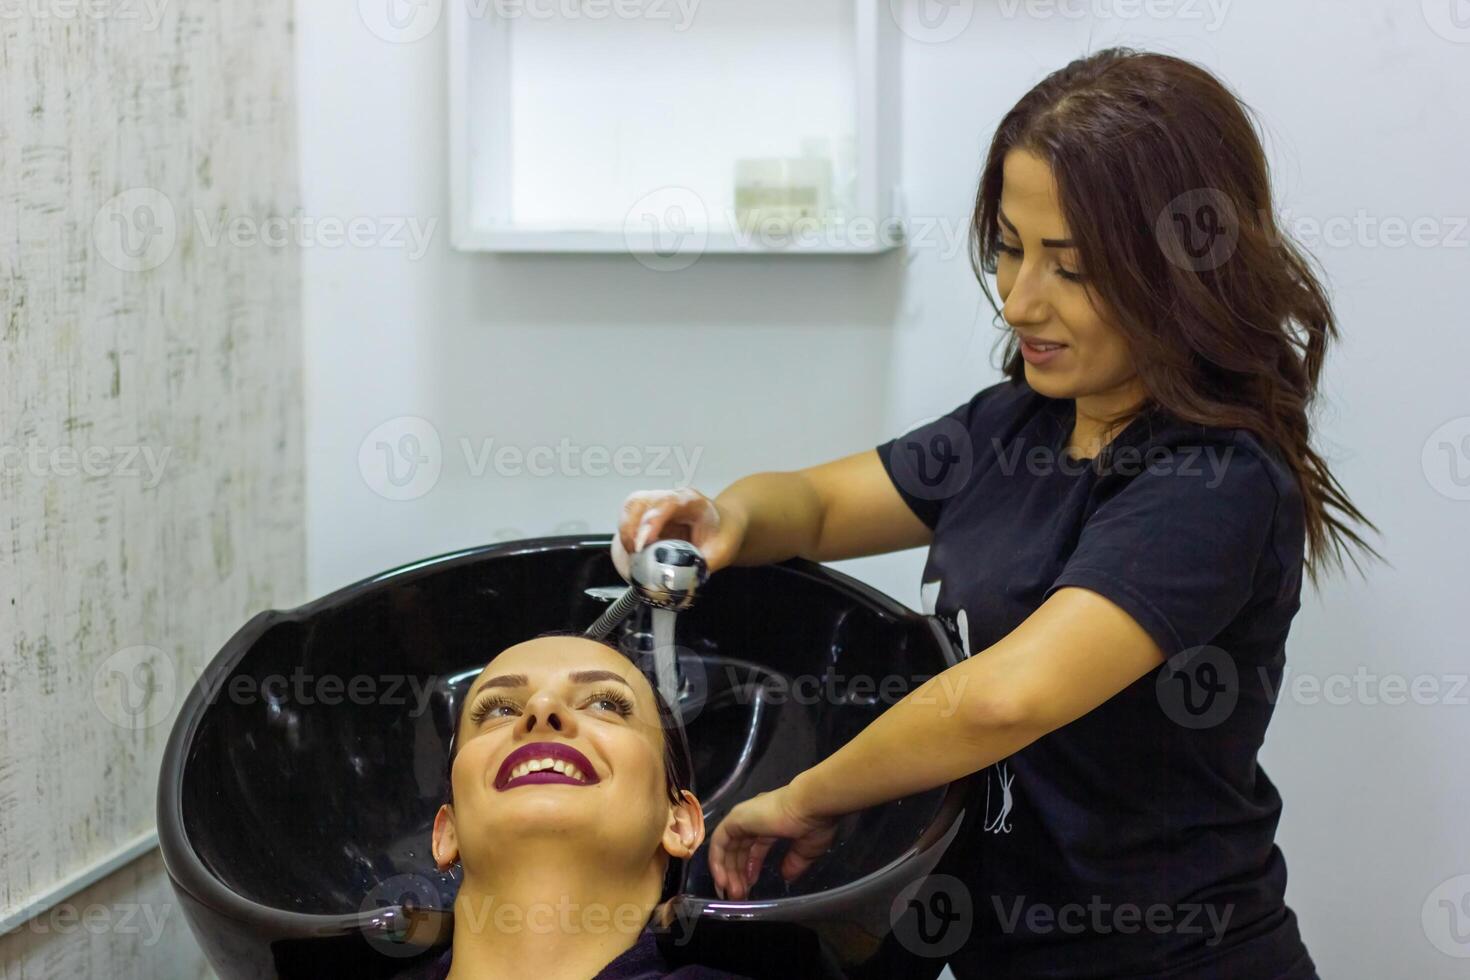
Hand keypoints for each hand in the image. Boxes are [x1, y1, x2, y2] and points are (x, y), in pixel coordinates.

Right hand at [612, 488, 746, 578]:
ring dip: (624, 538)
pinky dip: (624, 545)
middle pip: (638, 503)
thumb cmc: (723, 533)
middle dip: (629, 529)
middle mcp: (667, 499)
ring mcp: (653, 507)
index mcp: (690, 501)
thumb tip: (680, 582)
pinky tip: (630, 563)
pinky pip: (626, 526)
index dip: (651, 521)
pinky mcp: (644, 519)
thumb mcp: (722, 550)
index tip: (644, 544)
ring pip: (628, 513)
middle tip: (635, 555)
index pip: (665, 503)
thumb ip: (702, 564)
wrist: (723, 526)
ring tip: (631, 563)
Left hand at [707, 784, 838, 900]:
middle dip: (738, 874)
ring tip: (733, 894)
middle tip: (739, 896)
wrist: (810, 806)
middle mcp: (754, 819)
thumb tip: (787, 877)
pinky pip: (719, 842)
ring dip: (727, 872)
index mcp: (771, 823)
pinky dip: (717, 861)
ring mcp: (743, 818)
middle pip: (739, 850)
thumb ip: (794, 863)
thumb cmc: (812, 823)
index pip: (754, 847)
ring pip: (727, 848)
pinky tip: (723, 880)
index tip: (751, 886)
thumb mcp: (806, 849)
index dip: (751, 867)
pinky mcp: (735, 819)